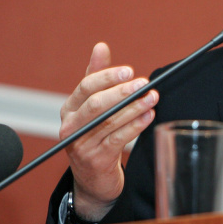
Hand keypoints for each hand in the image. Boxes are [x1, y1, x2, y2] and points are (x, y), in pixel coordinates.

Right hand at [59, 42, 157, 221]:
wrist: (93, 177)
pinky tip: (148, 116)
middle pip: (96, 104)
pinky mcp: (96, 160)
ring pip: (110, 121)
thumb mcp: (93, 105)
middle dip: (122, 92)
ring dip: (134, 107)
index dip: (107, 77)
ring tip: (153, 97)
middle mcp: (71, 126)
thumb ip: (97, 76)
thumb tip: (101, 46)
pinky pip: (118, 139)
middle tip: (145, 83)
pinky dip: (135, 126)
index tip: (129, 71)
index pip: (86, 87)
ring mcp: (81, 145)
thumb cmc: (95, 133)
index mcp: (69, 109)